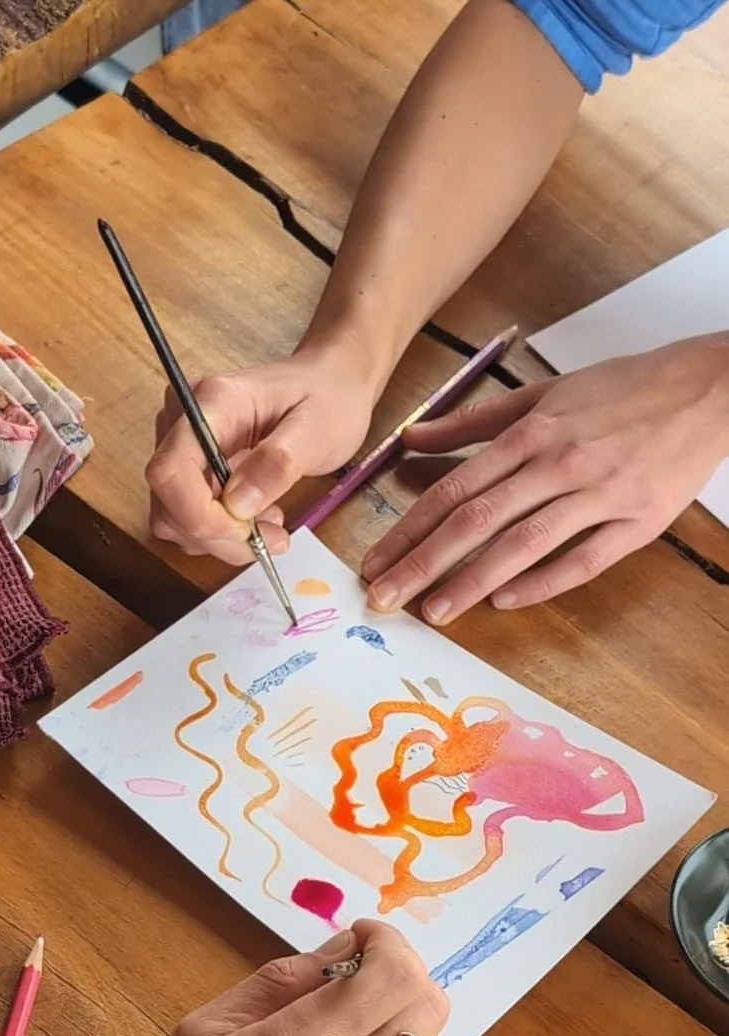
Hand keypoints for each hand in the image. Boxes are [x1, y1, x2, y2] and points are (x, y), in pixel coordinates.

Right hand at [145, 342, 374, 563]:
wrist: (332, 384)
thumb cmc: (327, 400)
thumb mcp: (316, 431)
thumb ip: (276, 464)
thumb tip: (237, 504)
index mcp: (213, 402)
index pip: (170, 470)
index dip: (197, 514)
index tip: (243, 531)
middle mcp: (185, 421)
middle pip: (169, 501)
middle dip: (217, 534)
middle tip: (271, 538)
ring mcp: (184, 445)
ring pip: (175, 517)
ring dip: (221, 538)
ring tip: (270, 526)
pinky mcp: (193, 467)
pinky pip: (189, 515)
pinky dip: (221, 531)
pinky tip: (256, 519)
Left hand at [362, 336, 728, 621]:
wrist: (706, 388)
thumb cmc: (621, 390)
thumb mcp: (543, 393)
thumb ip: (473, 422)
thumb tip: (412, 438)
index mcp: (532, 431)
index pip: (455, 488)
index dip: (410, 528)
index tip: (376, 561)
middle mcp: (559, 461)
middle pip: (477, 520)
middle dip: (423, 563)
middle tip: (385, 597)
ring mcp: (600, 493)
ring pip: (524, 544)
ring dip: (473, 581)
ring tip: (434, 612)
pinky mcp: (637, 521)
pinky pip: (583, 560)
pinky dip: (543, 582)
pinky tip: (506, 601)